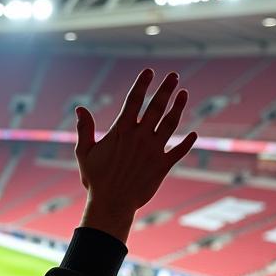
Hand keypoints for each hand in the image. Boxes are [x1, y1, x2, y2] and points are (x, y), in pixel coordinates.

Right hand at [75, 69, 197, 242]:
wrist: (112, 204)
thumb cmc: (96, 180)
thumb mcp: (85, 154)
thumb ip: (85, 130)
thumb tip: (80, 109)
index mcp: (121, 131)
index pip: (134, 101)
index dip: (142, 84)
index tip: (150, 71)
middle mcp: (140, 137)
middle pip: (156, 107)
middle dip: (166, 89)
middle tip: (174, 75)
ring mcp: (153, 151)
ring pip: (171, 123)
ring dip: (178, 107)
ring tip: (184, 93)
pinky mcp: (162, 166)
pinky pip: (179, 151)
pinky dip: (187, 142)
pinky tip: (194, 134)